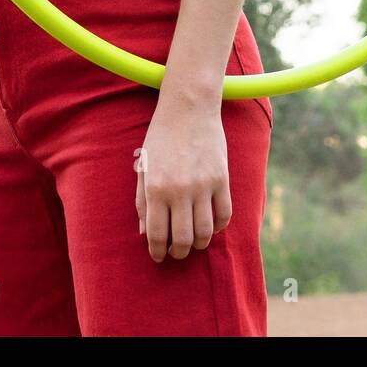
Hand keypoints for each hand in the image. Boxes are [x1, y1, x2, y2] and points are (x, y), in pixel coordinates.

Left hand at [136, 81, 231, 262]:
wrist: (188, 109)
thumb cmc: (161, 138)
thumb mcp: (144, 167)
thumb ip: (142, 201)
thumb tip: (145, 233)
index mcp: (156, 188)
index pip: (157, 233)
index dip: (158, 251)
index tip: (159, 256)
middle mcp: (180, 190)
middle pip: (183, 238)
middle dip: (179, 252)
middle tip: (177, 252)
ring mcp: (203, 186)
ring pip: (206, 232)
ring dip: (199, 244)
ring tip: (194, 243)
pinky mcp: (222, 179)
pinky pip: (224, 215)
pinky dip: (219, 227)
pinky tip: (211, 226)